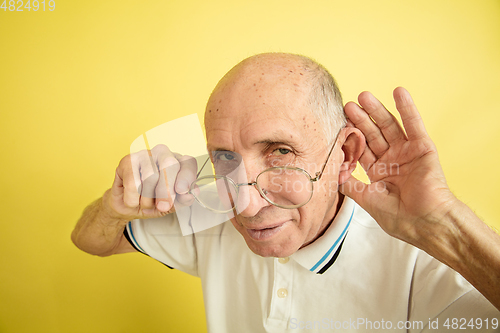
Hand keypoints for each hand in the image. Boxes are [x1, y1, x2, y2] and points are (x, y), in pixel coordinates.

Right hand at [104, 144, 197, 221]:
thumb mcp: (169, 206)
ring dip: (147, 199)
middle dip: (166, 190)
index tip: (182, 191)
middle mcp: (163, 154)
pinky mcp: (128, 160)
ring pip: (150, 176)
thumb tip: (189, 195)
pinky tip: (132, 199)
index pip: (188, 162)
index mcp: (179, 163)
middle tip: (163, 206)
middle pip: (169, 164)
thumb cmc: (151, 202)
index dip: (187, 176)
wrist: (127, 206)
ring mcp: (145, 155)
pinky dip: (133, 199)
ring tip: (145, 203)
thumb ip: (181, 200)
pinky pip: (133, 182)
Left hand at [340, 87, 457, 247]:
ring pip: (389, 126)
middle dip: (360, 119)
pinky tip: (399, 92)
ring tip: (364, 95)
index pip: (361, 149)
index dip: (351, 136)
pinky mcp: (423, 148)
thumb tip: (333, 175)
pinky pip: (414, 125)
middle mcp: (392, 160)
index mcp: (379, 172)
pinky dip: (407, 108)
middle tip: (348, 104)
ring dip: (377, 110)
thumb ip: (350, 184)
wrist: (425, 223)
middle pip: (373, 134)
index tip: (338, 123)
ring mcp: (407, 153)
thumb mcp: (367, 199)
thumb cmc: (399, 217)